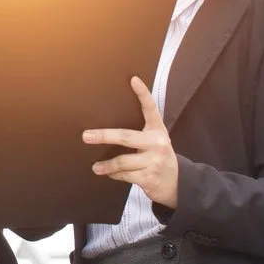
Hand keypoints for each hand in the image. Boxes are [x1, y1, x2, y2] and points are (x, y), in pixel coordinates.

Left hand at [84, 77, 178, 207]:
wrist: (177, 183)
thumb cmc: (158, 157)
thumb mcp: (154, 142)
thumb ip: (138, 133)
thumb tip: (105, 128)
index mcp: (158, 130)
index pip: (151, 109)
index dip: (143, 94)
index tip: (133, 80)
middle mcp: (158, 143)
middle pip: (126, 137)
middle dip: (104, 136)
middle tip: (86, 136)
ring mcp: (154, 161)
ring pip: (122, 161)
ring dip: (107, 165)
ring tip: (96, 167)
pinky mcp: (149, 177)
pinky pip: (125, 175)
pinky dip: (115, 175)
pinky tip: (111, 174)